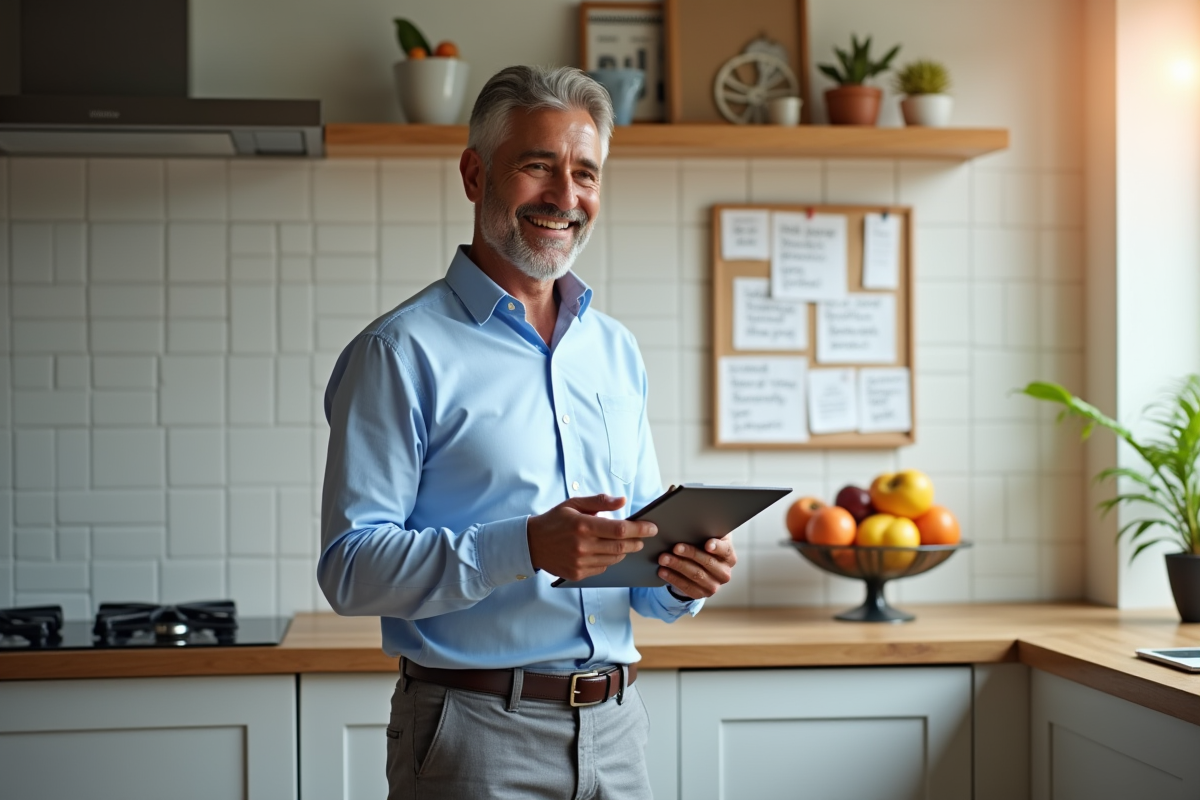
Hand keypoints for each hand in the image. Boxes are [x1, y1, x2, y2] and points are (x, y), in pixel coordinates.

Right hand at [527, 494, 658, 581]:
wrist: (531, 544)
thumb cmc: (555, 520)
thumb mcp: (574, 504)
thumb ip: (599, 502)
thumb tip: (622, 501)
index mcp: (583, 525)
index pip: (620, 529)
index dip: (640, 529)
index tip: (652, 527)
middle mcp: (582, 546)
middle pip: (621, 546)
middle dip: (637, 541)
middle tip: (643, 537)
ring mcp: (580, 562)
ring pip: (614, 559)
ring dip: (624, 551)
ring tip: (625, 543)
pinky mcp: (577, 574)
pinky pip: (603, 568)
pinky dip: (609, 560)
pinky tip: (606, 551)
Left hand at [657, 534, 736, 599]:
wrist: (699, 565)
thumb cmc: (702, 544)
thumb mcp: (708, 536)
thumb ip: (706, 530)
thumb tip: (693, 520)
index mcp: (729, 556)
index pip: (725, 550)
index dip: (717, 547)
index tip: (707, 544)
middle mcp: (724, 573)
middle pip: (707, 563)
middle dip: (690, 554)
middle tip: (675, 547)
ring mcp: (714, 586)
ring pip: (696, 575)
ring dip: (678, 566)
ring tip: (663, 558)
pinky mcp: (701, 594)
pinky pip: (686, 587)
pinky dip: (673, 578)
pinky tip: (663, 571)